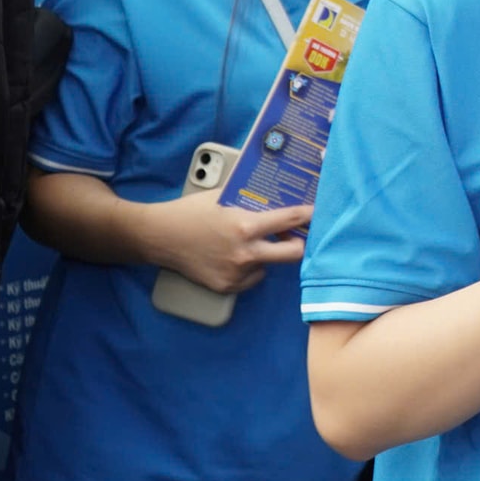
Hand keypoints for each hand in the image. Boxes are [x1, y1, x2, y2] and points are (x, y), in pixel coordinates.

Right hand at [142, 191, 311, 293]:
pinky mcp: (226, 286)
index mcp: (246, 227)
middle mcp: (245, 253)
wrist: (159, 236)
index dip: (309, 215)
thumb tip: (277, 194)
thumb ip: (251, 201)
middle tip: (295, 237)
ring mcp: (236, 273)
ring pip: (270, 267)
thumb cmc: (191, 212)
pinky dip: (249, 269)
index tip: (319, 212)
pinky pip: (251, 278)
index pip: (291, 219)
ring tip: (250, 245)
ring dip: (268, 256)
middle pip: (294, 254)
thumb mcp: (224, 197)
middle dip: (299, 244)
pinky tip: (234, 257)